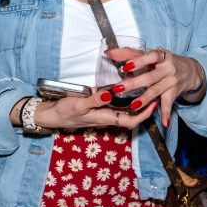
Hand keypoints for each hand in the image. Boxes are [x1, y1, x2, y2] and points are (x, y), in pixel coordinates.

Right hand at [34, 92, 157, 130]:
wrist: (52, 115)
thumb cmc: (65, 111)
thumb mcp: (78, 104)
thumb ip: (94, 100)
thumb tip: (110, 94)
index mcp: (105, 118)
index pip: (130, 121)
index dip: (143, 115)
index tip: (153, 104)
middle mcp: (106, 116)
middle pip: (130, 115)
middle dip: (143, 106)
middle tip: (154, 92)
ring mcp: (102, 112)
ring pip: (123, 109)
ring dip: (134, 100)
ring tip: (144, 87)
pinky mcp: (97, 106)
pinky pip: (114, 103)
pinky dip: (122, 96)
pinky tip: (124, 86)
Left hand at [103, 48, 203, 127]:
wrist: (190, 71)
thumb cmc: (163, 61)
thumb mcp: (151, 55)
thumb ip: (130, 53)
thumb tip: (109, 52)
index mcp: (161, 56)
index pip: (150, 57)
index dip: (138, 61)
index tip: (125, 66)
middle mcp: (167, 68)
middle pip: (150, 77)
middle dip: (134, 83)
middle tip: (118, 88)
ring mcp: (171, 81)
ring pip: (156, 91)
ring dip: (145, 99)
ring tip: (133, 106)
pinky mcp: (173, 93)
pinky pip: (169, 104)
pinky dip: (167, 114)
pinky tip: (165, 123)